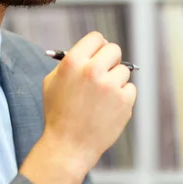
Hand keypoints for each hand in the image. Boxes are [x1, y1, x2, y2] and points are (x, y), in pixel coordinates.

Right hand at [40, 31, 136, 171]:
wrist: (68, 146)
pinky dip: (122, 97)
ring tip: (101, 97)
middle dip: (110, 60)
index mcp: (73, 62)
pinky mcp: (124, 101)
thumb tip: (90, 50)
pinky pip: (130, 88)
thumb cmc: (58, 113)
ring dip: (115, 80)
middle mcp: (93, 70)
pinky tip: (108, 108)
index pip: (96, 37)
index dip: (97, 46)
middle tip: (104, 72)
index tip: (98, 53)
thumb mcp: (52, 81)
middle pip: (114, 49)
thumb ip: (69, 62)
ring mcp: (111, 86)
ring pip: (123, 70)